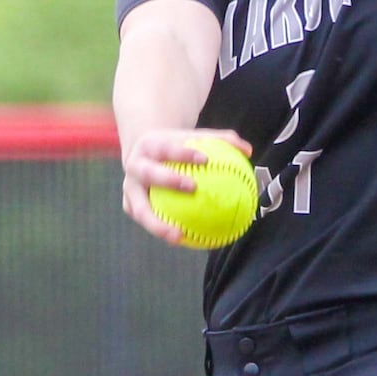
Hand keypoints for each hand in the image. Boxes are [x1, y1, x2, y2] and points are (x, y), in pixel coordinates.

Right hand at [120, 128, 251, 243]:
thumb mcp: (192, 136)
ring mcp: (129, 187)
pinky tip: (182, 239)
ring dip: (156, 222)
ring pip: (139, 207)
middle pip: (148, 173)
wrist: (142, 150)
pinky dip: (160, 229)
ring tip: (179, 235)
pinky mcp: (128, 204)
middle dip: (168, 180)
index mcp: (151, 144)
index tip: (205, 159)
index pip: (167, 147)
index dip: (184, 153)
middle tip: (193, 187)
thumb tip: (248, 150)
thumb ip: (220, 140)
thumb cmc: (175, 145)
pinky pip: (145, 219)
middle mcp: (135, 165)